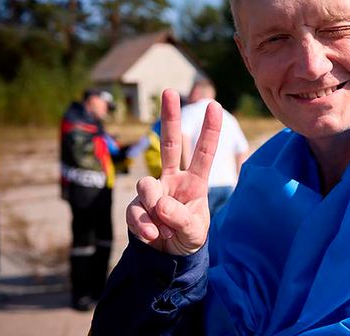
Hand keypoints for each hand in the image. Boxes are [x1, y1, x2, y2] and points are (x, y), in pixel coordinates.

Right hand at [126, 89, 221, 254]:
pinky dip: (143, 226)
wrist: (169, 259)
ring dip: (155, 211)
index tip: (214, 105)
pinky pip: (135, 211)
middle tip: (169, 91)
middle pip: (170, 144)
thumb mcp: (194, 231)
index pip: (204, 153)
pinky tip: (153, 237)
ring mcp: (153, 191)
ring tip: (164, 231)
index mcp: (195, 182)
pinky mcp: (137, 206)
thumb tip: (158, 203)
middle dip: (169, 117)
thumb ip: (180, 218)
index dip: (209, 131)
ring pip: (146, 186)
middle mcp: (173, 180)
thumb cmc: (188, 238)